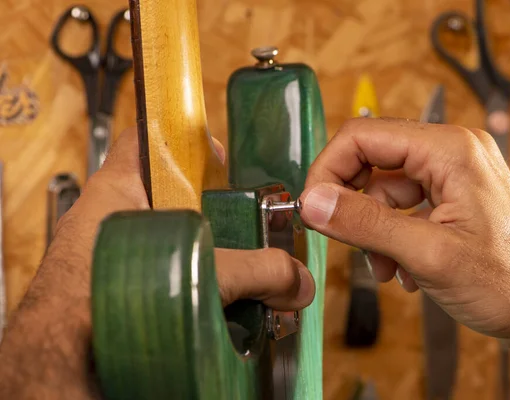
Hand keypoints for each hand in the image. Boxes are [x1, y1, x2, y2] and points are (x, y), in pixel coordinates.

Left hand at [0, 128, 313, 399]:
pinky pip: (170, 281)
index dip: (184, 136)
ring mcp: (120, 261)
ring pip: (176, 244)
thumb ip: (254, 272)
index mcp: (116, 195)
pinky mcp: (128, 296)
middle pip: (173, 197)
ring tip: (247, 272)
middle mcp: (116, 223)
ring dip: (212, 258)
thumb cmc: (77, 315)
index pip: (146, 140)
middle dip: (215, 212)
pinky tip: (224, 308)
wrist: (55, 378)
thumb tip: (295, 278)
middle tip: (250, 224)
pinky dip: (198, 290)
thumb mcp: (190, 273)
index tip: (218, 150)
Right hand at [299, 118, 509, 365]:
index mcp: (450, 150)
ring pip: (384, 191)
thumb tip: (315, 202)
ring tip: (386, 267)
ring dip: (375, 231)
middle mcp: (452, 152)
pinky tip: (405, 269)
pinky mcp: (452, 197)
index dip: (329, 170)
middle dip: (354, 206)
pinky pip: (403, 207)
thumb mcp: (427, 253)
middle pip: (372, 161)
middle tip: (342, 238)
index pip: (363, 137)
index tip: (313, 206)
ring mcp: (453, 175)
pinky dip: (393, 237)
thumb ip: (365, 224)